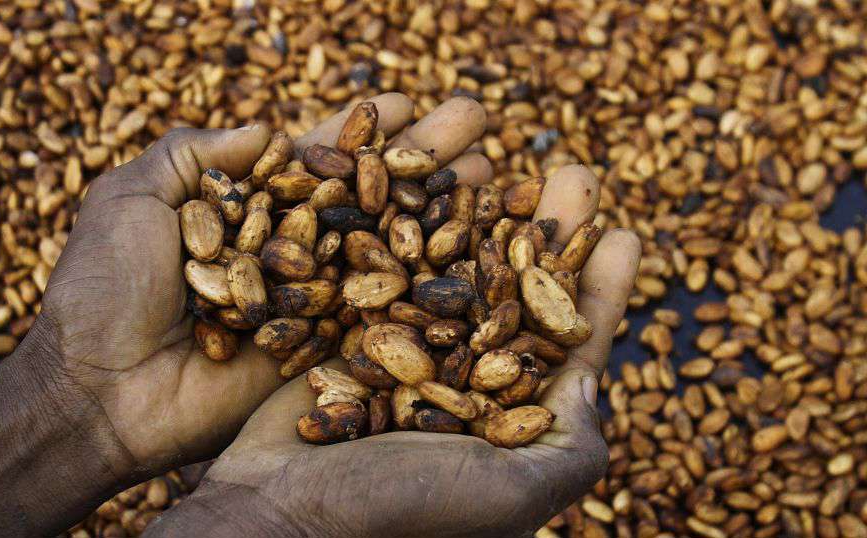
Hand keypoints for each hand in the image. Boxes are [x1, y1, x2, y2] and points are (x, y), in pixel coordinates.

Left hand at [31, 93, 495, 478]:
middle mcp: (288, 253)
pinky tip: (479, 255)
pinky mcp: (322, 354)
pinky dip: (430, 288)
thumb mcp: (134, 195)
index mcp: (247, 210)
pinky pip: (381, 317)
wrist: (96, 391)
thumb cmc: (102, 288)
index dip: (366, 131)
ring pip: (388, 250)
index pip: (319, 160)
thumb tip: (271, 125)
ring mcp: (310, 304)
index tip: (411, 99)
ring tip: (499, 176)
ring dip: (445, 213)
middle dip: (425, 158)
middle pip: (370, 197)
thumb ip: (199, 154)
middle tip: (481, 123)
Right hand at [144, 162, 640, 536]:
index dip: (600, 290)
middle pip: (517, 293)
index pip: (568, 346)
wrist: (275, 519)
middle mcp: (461, 385)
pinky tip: (430, 183)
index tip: (625, 233)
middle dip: (547, 233)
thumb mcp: (509, 495)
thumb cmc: (397, 517)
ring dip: (483, 216)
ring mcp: (404, 357)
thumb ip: (570, 444)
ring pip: (454, 272)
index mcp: (508, 424)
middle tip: (572, 171)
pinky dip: (409, 227)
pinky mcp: (347, 337)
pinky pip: (388, 273)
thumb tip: (595, 377)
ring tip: (506, 160)